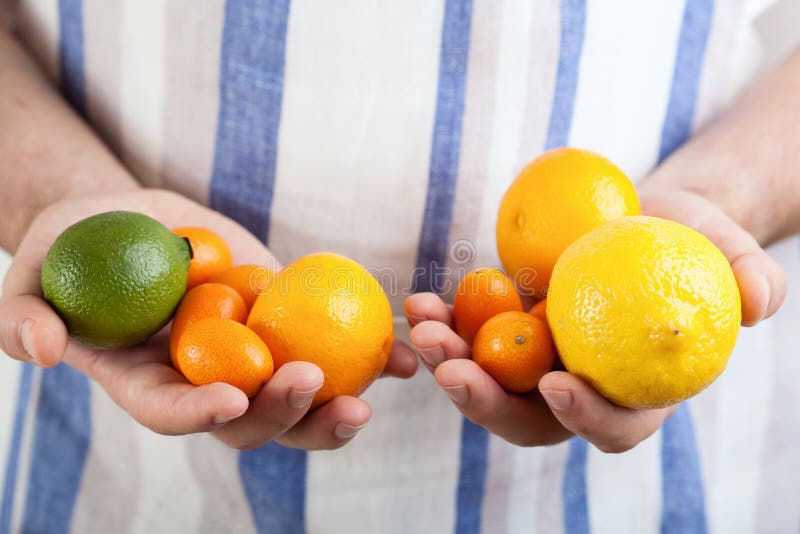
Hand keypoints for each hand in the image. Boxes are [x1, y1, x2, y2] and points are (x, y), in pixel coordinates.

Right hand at [0, 189, 417, 449]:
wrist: (130, 221)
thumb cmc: (75, 246)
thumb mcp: (35, 274)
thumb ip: (27, 314)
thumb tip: (44, 351)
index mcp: (148, 382)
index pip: (171, 413)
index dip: (198, 415)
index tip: (229, 399)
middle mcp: (207, 382)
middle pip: (250, 423)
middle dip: (286, 416)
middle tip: (318, 386)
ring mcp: (254, 357)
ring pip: (300, 401)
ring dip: (339, 403)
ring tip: (379, 387)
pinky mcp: (290, 325)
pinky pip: (335, 349)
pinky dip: (372, 356)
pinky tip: (405, 354)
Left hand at [405, 188, 785, 452]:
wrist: (640, 217)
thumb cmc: (690, 239)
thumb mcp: (728, 250)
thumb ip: (751, 278)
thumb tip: (758, 301)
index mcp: (635, 390)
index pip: (616, 426)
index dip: (587, 418)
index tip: (557, 386)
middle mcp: (580, 386)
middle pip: (530, 419)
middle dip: (487, 404)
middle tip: (453, 371)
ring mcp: (536, 362)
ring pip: (487, 383)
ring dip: (448, 362)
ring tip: (423, 327)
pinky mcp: (504, 331)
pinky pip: (467, 338)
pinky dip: (443, 324)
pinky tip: (421, 301)